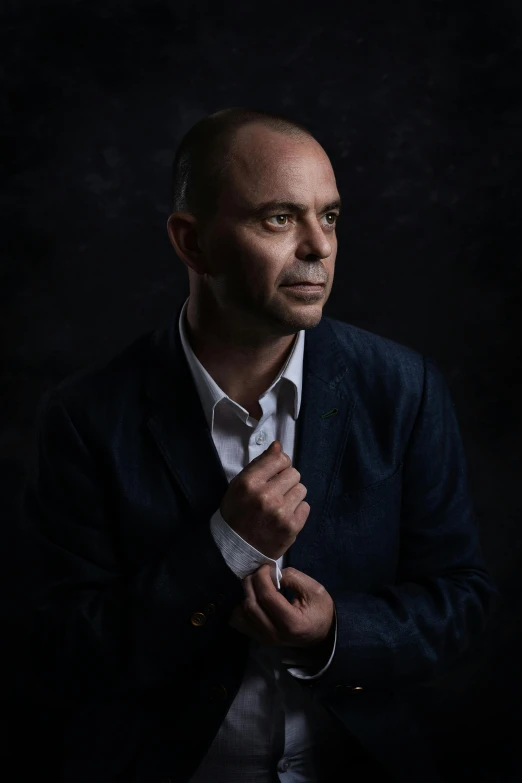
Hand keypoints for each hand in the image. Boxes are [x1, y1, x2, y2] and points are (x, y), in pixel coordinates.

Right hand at [219, 440, 309, 560]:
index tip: (275, 474)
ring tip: (280, 505)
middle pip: (294, 473)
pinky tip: (284, 517)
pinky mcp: (291, 527)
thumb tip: (278, 445)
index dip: (280, 465)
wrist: (235, 547)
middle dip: (286, 481)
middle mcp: (266, 496)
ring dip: (293, 496)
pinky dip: (297, 511)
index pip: (280, 459)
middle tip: (276, 493)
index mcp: (250, 482)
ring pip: (302, 489)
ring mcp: (280, 512)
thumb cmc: (237, 512)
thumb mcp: (240, 484)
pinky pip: (306, 507)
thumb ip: (260, 463)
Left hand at [228, 564, 334, 648]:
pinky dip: (240, 608)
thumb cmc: (320, 610)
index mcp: (291, 623)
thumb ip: (292, 578)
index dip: (262, 577)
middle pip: (251, 605)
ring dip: (245, 595)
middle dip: (251, 583)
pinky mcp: (259, 639)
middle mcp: (275, 634)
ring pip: (241, 615)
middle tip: (258, 572)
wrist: (324, 634)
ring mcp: (265, 639)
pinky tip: (251, 598)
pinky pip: (240, 623)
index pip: (267, 597)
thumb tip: (270, 573)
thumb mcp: (314, 589)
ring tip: (255, 585)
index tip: (266, 566)